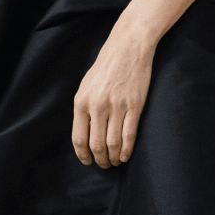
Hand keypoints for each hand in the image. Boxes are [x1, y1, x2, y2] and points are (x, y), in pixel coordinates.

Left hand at [72, 30, 154, 168]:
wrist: (127, 49)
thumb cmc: (106, 67)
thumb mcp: (86, 86)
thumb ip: (83, 109)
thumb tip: (84, 134)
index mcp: (81, 102)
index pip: (79, 138)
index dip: (83, 155)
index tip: (87, 161)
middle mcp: (97, 106)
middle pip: (97, 144)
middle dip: (100, 160)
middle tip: (103, 165)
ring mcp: (117, 106)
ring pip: (113, 144)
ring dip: (113, 158)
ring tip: (115, 162)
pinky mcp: (134, 106)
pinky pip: (129, 135)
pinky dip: (127, 150)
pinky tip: (125, 156)